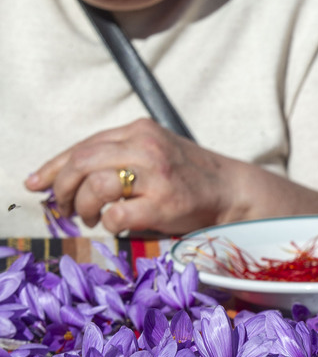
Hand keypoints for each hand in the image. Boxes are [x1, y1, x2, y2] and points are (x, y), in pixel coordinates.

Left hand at [25, 118, 317, 235]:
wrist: (242, 196)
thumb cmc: (196, 183)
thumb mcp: (158, 157)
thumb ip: (122, 159)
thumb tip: (72, 180)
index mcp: (140, 131)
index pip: (83, 145)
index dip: (53, 165)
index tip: (36, 183)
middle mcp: (145, 145)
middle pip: (81, 162)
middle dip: (63, 189)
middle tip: (62, 208)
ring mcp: (157, 173)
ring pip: (94, 186)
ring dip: (85, 208)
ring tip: (93, 219)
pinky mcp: (166, 202)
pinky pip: (117, 214)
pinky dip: (111, 223)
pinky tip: (119, 226)